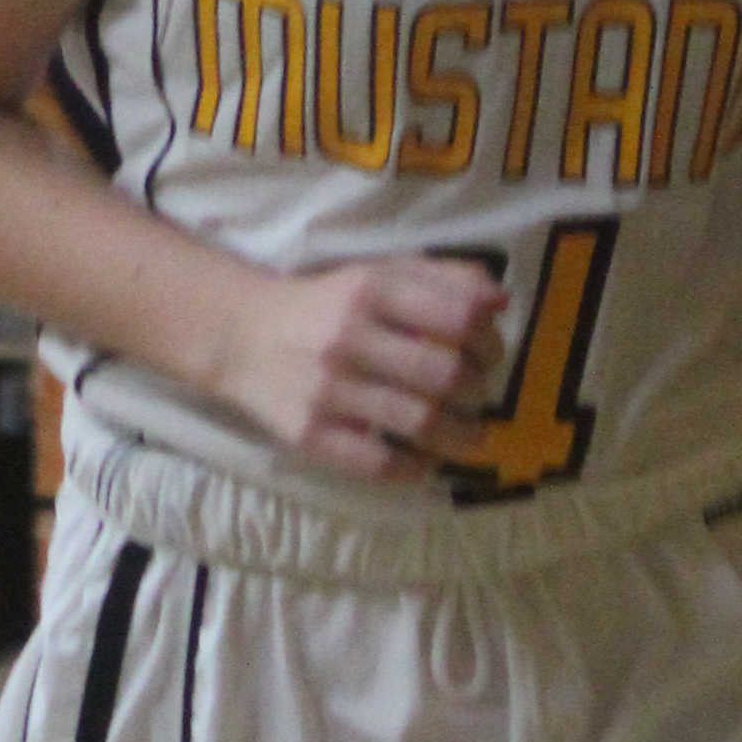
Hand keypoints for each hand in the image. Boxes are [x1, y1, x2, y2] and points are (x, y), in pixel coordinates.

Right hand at [210, 251, 504, 482]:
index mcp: (371, 290)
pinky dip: (416, 466)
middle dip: (478, 390)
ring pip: (420, 423)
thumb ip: (441, 278)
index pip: (458, 316)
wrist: (241, 337)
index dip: (489, 339)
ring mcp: (328, 390)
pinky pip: (380, 463)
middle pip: (446, 375)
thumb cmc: (326, 305)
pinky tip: (424, 457)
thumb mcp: (377, 274)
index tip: (489, 353)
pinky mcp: (310, 434)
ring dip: (461, 434)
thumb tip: (499, 301)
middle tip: (477, 395)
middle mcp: (349, 338)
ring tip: (466, 432)